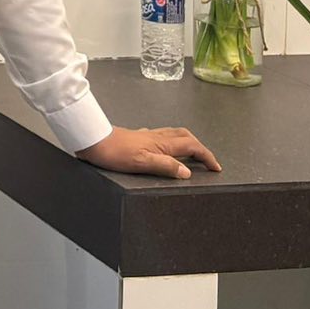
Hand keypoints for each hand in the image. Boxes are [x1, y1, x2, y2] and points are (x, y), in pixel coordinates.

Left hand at [77, 125, 220, 180]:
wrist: (93, 140)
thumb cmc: (114, 152)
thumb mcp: (141, 163)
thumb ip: (165, 166)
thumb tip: (187, 173)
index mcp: (162, 143)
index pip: (192, 147)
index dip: (206, 156)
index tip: (216, 167)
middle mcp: (157, 136)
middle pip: (186, 137)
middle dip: (200, 147)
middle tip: (208, 161)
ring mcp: (148, 135)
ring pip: (174, 135)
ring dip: (188, 143)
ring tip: (192, 155)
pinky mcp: (139, 137)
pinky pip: (162, 136)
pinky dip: (172, 142)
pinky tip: (165, 149)